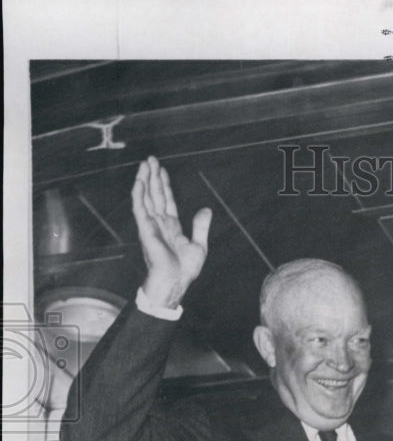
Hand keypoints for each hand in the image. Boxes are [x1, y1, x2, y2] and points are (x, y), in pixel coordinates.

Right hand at [132, 156, 211, 308]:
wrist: (175, 282)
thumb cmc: (185, 270)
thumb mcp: (199, 246)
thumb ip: (201, 226)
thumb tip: (206, 209)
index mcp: (172, 227)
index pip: (167, 201)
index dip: (164, 185)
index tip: (162, 170)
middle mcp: (160, 224)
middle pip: (155, 195)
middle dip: (153, 177)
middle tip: (150, 159)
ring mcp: (151, 225)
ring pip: (146, 197)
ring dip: (145, 180)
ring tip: (144, 163)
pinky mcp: (146, 229)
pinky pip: (140, 208)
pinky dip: (139, 194)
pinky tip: (139, 181)